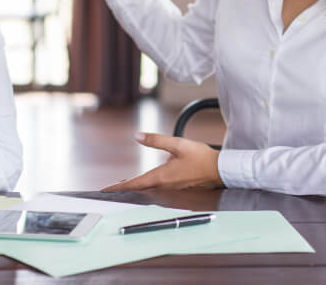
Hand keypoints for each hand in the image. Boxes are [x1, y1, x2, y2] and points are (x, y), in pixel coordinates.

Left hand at [101, 133, 222, 191]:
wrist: (220, 170)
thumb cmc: (201, 157)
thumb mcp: (177, 144)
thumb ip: (156, 140)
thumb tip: (137, 136)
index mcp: (161, 177)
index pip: (135, 183)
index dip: (119, 187)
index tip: (106, 190)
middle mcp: (165, 185)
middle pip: (140, 188)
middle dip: (125, 187)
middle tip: (111, 187)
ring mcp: (171, 187)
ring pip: (148, 188)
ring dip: (136, 186)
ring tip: (124, 184)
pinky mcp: (178, 186)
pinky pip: (157, 187)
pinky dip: (147, 185)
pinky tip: (148, 180)